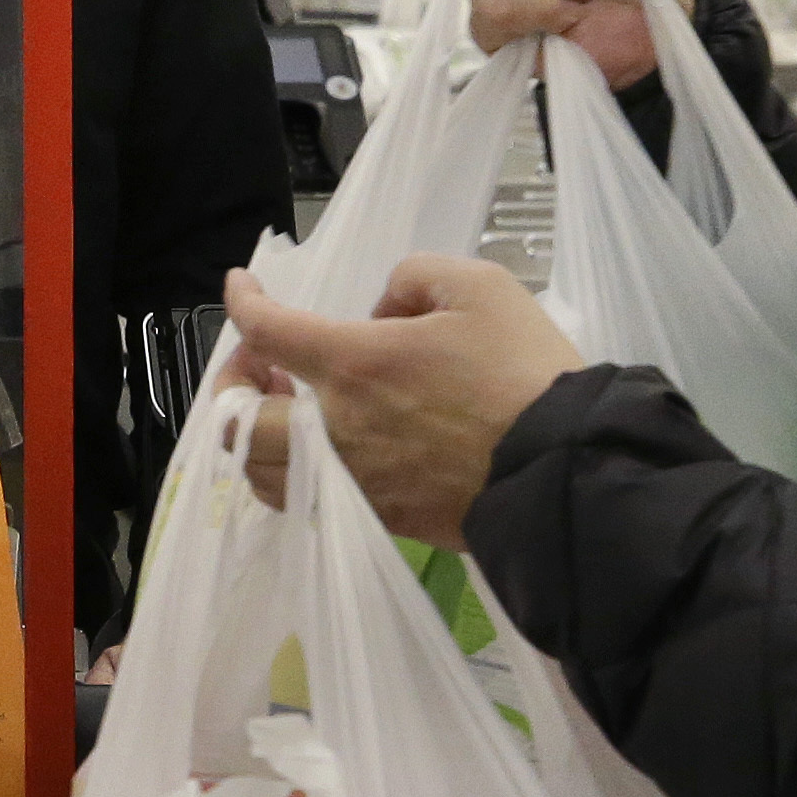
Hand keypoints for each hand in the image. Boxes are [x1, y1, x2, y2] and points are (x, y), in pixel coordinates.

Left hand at [223, 257, 583, 548]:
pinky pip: (308, 502)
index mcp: (353, 365)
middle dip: (231, 388)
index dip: (242, 303)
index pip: (265, 330)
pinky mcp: (380, 519)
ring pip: (263, 475)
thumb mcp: (479, 287)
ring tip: (288, 410)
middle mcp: (337, 430)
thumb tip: (384, 310)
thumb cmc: (523, 373)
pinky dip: (294, 474)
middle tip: (259, 365)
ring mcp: (354, 483)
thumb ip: (414, 277)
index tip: (241, 288)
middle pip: (236, 423)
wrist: (565, 468)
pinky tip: (324, 449)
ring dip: (257, 437)